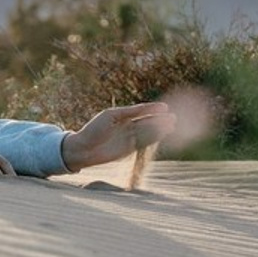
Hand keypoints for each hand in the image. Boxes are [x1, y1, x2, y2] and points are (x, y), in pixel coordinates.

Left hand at [61, 103, 176, 171]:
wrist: (84, 149)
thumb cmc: (94, 130)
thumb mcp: (111, 116)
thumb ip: (128, 113)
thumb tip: (144, 108)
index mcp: (121, 116)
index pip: (140, 111)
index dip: (152, 109)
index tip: (164, 107)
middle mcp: (126, 126)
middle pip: (147, 122)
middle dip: (160, 119)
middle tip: (173, 117)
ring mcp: (128, 138)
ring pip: (148, 131)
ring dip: (160, 128)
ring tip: (172, 124)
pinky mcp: (129, 149)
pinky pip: (144, 141)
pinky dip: (154, 137)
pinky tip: (163, 133)